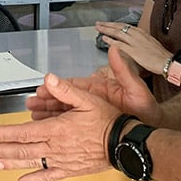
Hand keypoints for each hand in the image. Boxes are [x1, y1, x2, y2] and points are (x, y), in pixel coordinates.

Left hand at [0, 71, 121, 180]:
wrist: (123, 143)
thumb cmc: (107, 121)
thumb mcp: (88, 99)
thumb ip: (66, 90)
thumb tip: (50, 79)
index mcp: (58, 129)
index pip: (25, 131)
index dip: (6, 133)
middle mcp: (56, 146)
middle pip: (23, 149)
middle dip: (2, 148)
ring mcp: (62, 160)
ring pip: (31, 162)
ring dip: (12, 163)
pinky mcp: (69, 170)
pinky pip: (48, 176)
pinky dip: (33, 179)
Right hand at [26, 46, 159, 124]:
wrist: (149, 131)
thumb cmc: (146, 109)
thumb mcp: (135, 88)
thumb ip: (123, 69)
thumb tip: (115, 48)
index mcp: (100, 88)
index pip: (74, 85)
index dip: (57, 87)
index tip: (43, 87)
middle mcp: (93, 100)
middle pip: (65, 99)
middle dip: (47, 101)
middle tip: (31, 102)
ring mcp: (91, 114)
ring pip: (64, 113)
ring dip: (48, 114)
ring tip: (33, 115)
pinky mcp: (91, 127)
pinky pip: (71, 126)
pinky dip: (57, 127)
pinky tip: (45, 129)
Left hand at [94, 20, 169, 75]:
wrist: (167, 61)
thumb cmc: (161, 55)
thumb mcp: (150, 43)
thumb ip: (141, 41)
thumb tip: (134, 42)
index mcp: (141, 32)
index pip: (125, 26)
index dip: (115, 24)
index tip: (108, 23)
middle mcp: (137, 34)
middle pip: (119, 27)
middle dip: (108, 24)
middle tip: (99, 23)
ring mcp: (135, 42)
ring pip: (117, 33)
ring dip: (106, 29)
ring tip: (99, 28)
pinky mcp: (133, 50)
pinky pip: (119, 44)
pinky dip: (111, 40)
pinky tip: (104, 39)